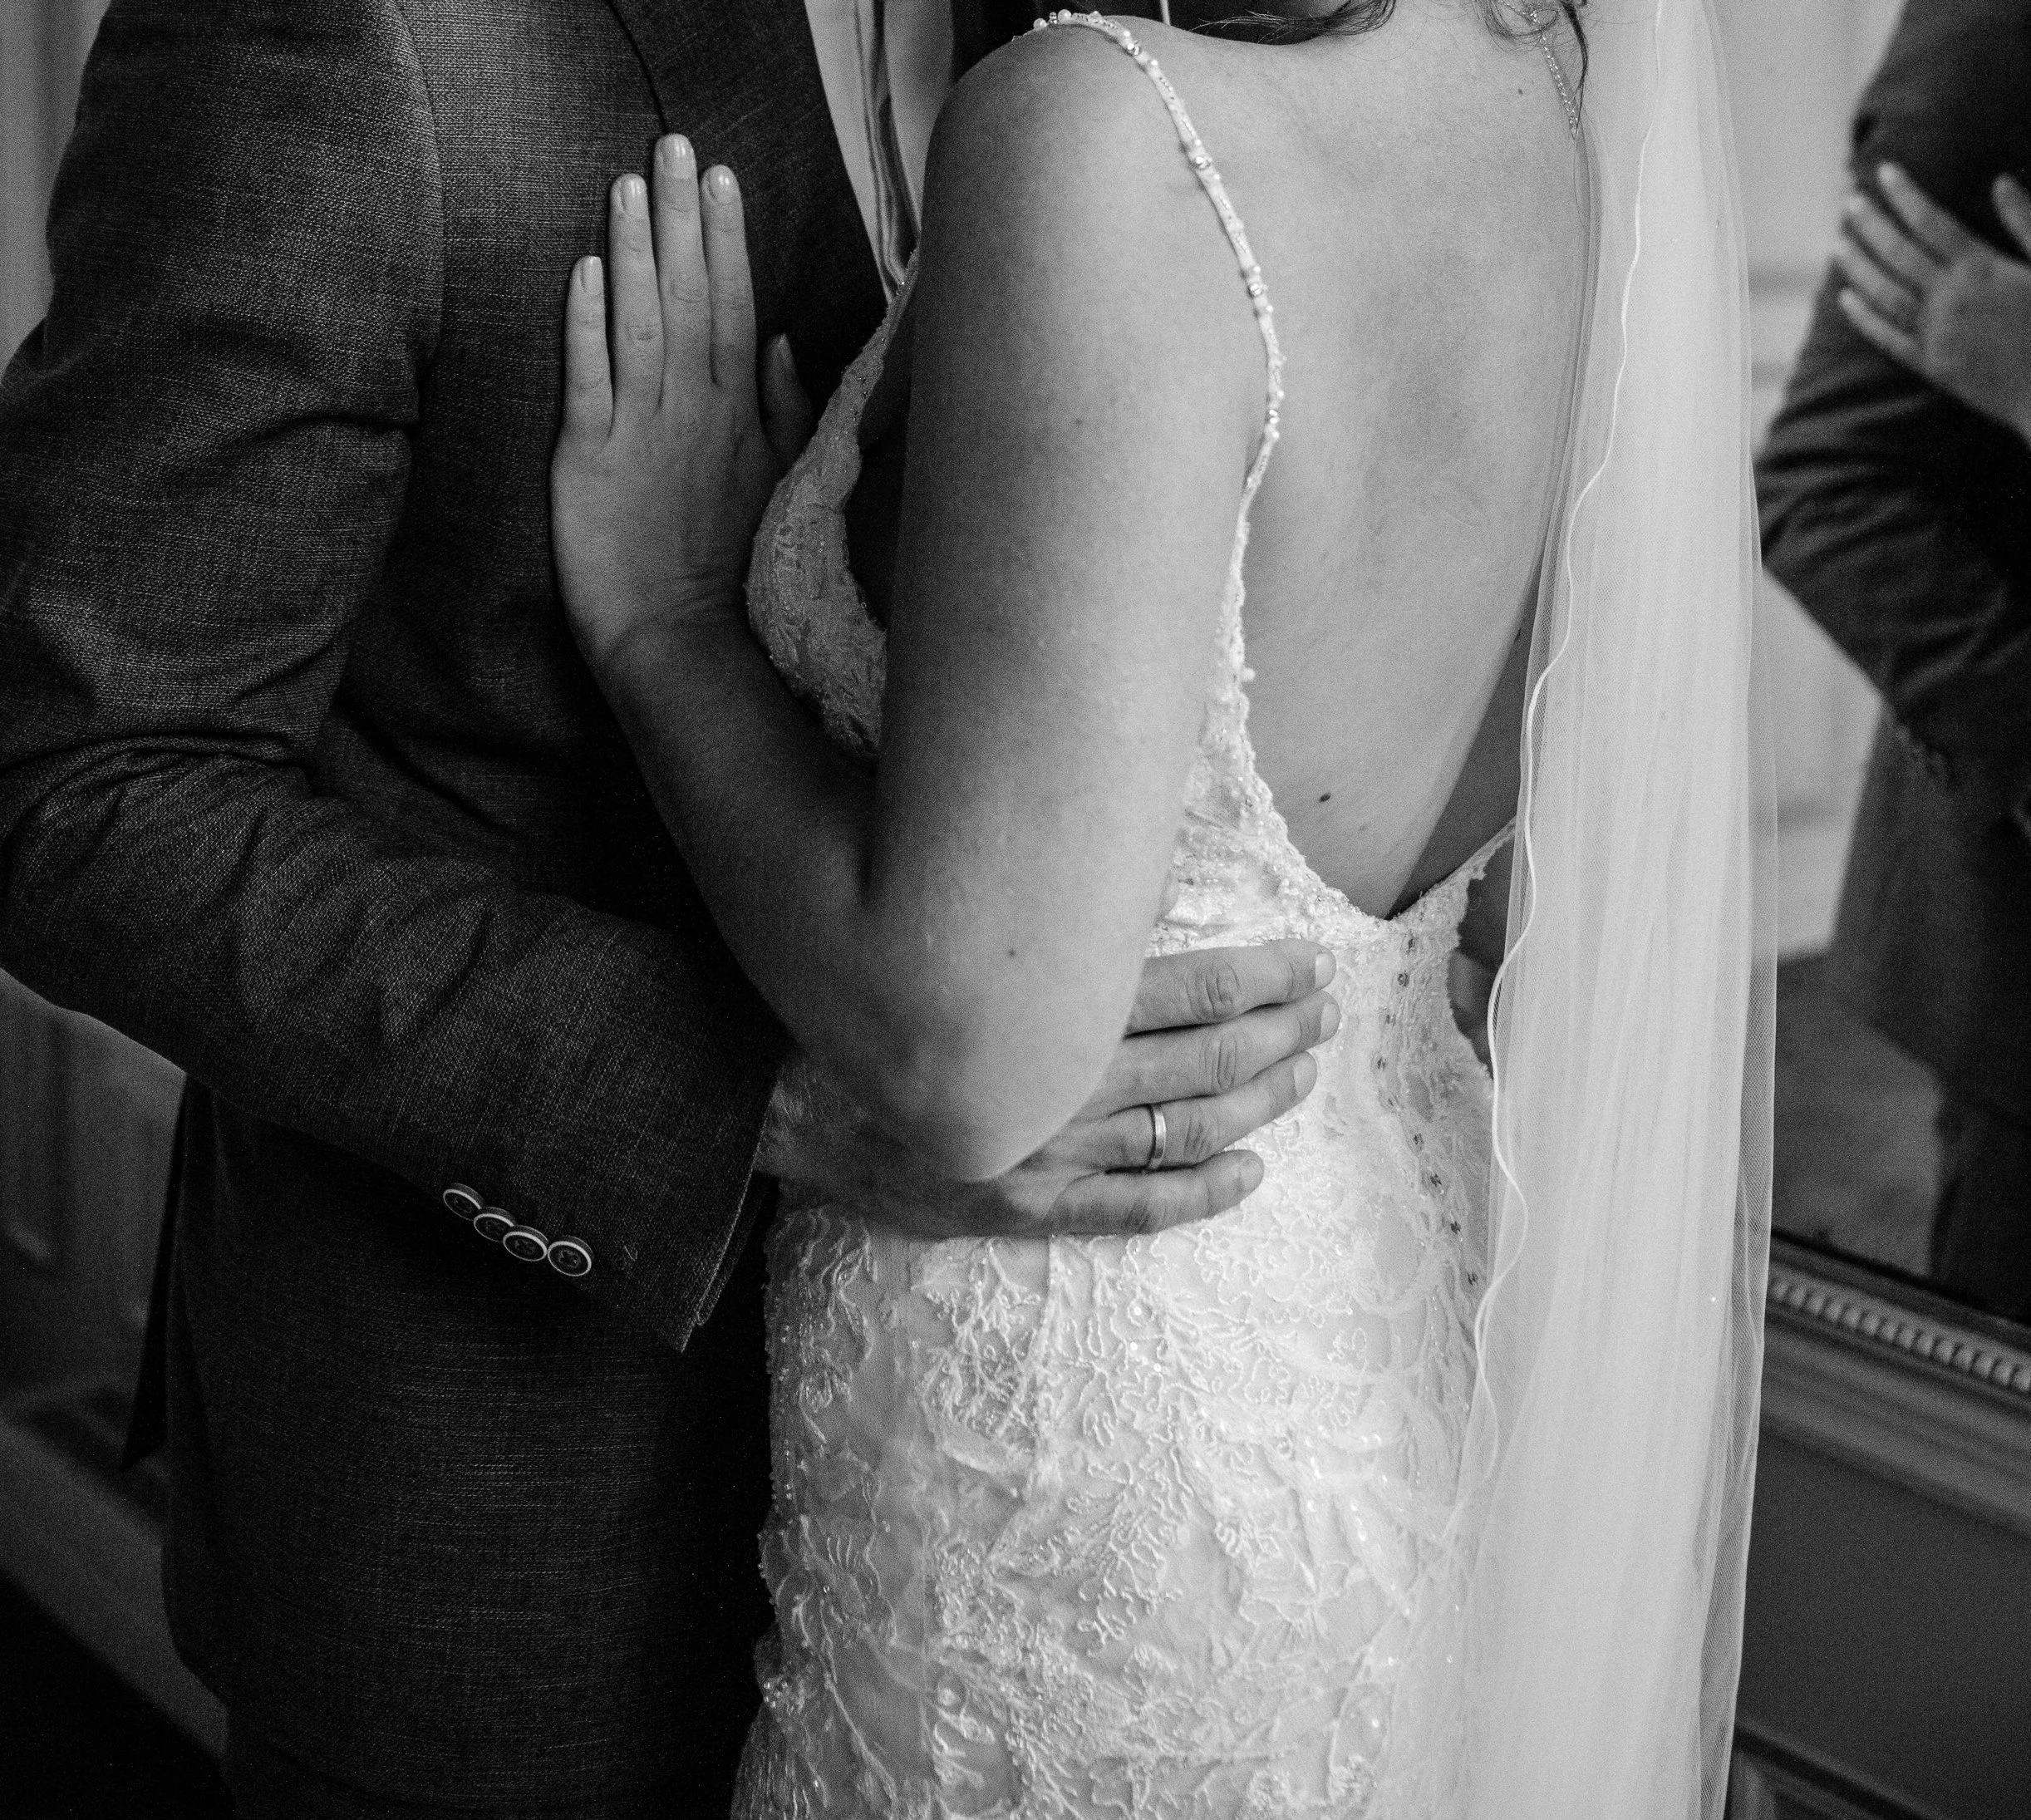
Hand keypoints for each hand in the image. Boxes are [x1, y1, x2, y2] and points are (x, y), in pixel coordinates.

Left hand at [552, 143, 813, 687]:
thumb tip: (781, 341)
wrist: (682, 642)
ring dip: (634, 249)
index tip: (722, 174)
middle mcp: (692, 407)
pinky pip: (589, 380)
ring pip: (640, 321)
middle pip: (689, 293)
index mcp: (736, 410)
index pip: (732, 303)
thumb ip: (782, 409)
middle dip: (683, 216)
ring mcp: (641, 429)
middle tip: (674, 142)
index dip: (726, 236)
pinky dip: (587, 324)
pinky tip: (583, 271)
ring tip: (628, 181)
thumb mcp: (779, 483)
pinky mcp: (589, 459)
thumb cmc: (732, 568)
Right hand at [761, 939, 1339, 1236]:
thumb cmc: (843, 981)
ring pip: (1178, 1131)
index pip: (1182, 988)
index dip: (1256, 977)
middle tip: (1328, 1010)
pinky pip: (1125, 1210)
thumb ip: (1027, 909)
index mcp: (1038, 1006)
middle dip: (1274, 1034)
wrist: (748, 1081)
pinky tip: (1252, 1174)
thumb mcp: (935, 918)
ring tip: (1306, 1073)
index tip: (1306, 957)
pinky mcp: (1011, 1206)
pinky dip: (1195, 1195)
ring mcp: (1035, 1154)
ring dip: (1254, 1102)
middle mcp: (1050, 1084)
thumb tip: (1110, 868)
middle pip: (1198, 1061)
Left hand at [1835, 162, 2030, 441]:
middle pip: (1899, 253)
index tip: (1885, 171)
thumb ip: (2027, 222)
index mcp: (1983, 270)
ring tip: (1837, 244)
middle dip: (1872, 224)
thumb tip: (2000, 180)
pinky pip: (1890, 339)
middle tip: (1850, 202)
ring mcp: (1940, 335)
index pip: (1932, 221)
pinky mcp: (1936, 368)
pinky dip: (1865, 318)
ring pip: (1885, 293)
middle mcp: (1953, 299)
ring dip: (1858, 267)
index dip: (1906, 194)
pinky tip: (1846, 300)